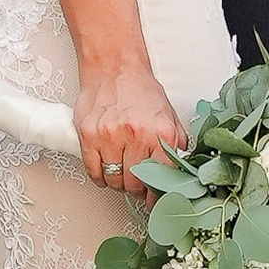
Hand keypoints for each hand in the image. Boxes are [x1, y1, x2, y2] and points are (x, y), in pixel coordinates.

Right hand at [73, 54, 186, 198]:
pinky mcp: (89, 136)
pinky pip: (94, 172)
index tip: (155, 201)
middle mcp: (136, 135)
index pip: (162, 178)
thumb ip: (176, 144)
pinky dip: (100, 177)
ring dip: (118, 183)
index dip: (157, 195)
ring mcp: (110, 136)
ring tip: (122, 174)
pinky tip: (106, 170)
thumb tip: (179, 173)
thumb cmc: (140, 91)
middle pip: (136, 183)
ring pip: (114, 180)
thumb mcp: (169, 116)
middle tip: (137, 185)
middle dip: (137, 189)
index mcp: (161, 132)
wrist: (114, 67)